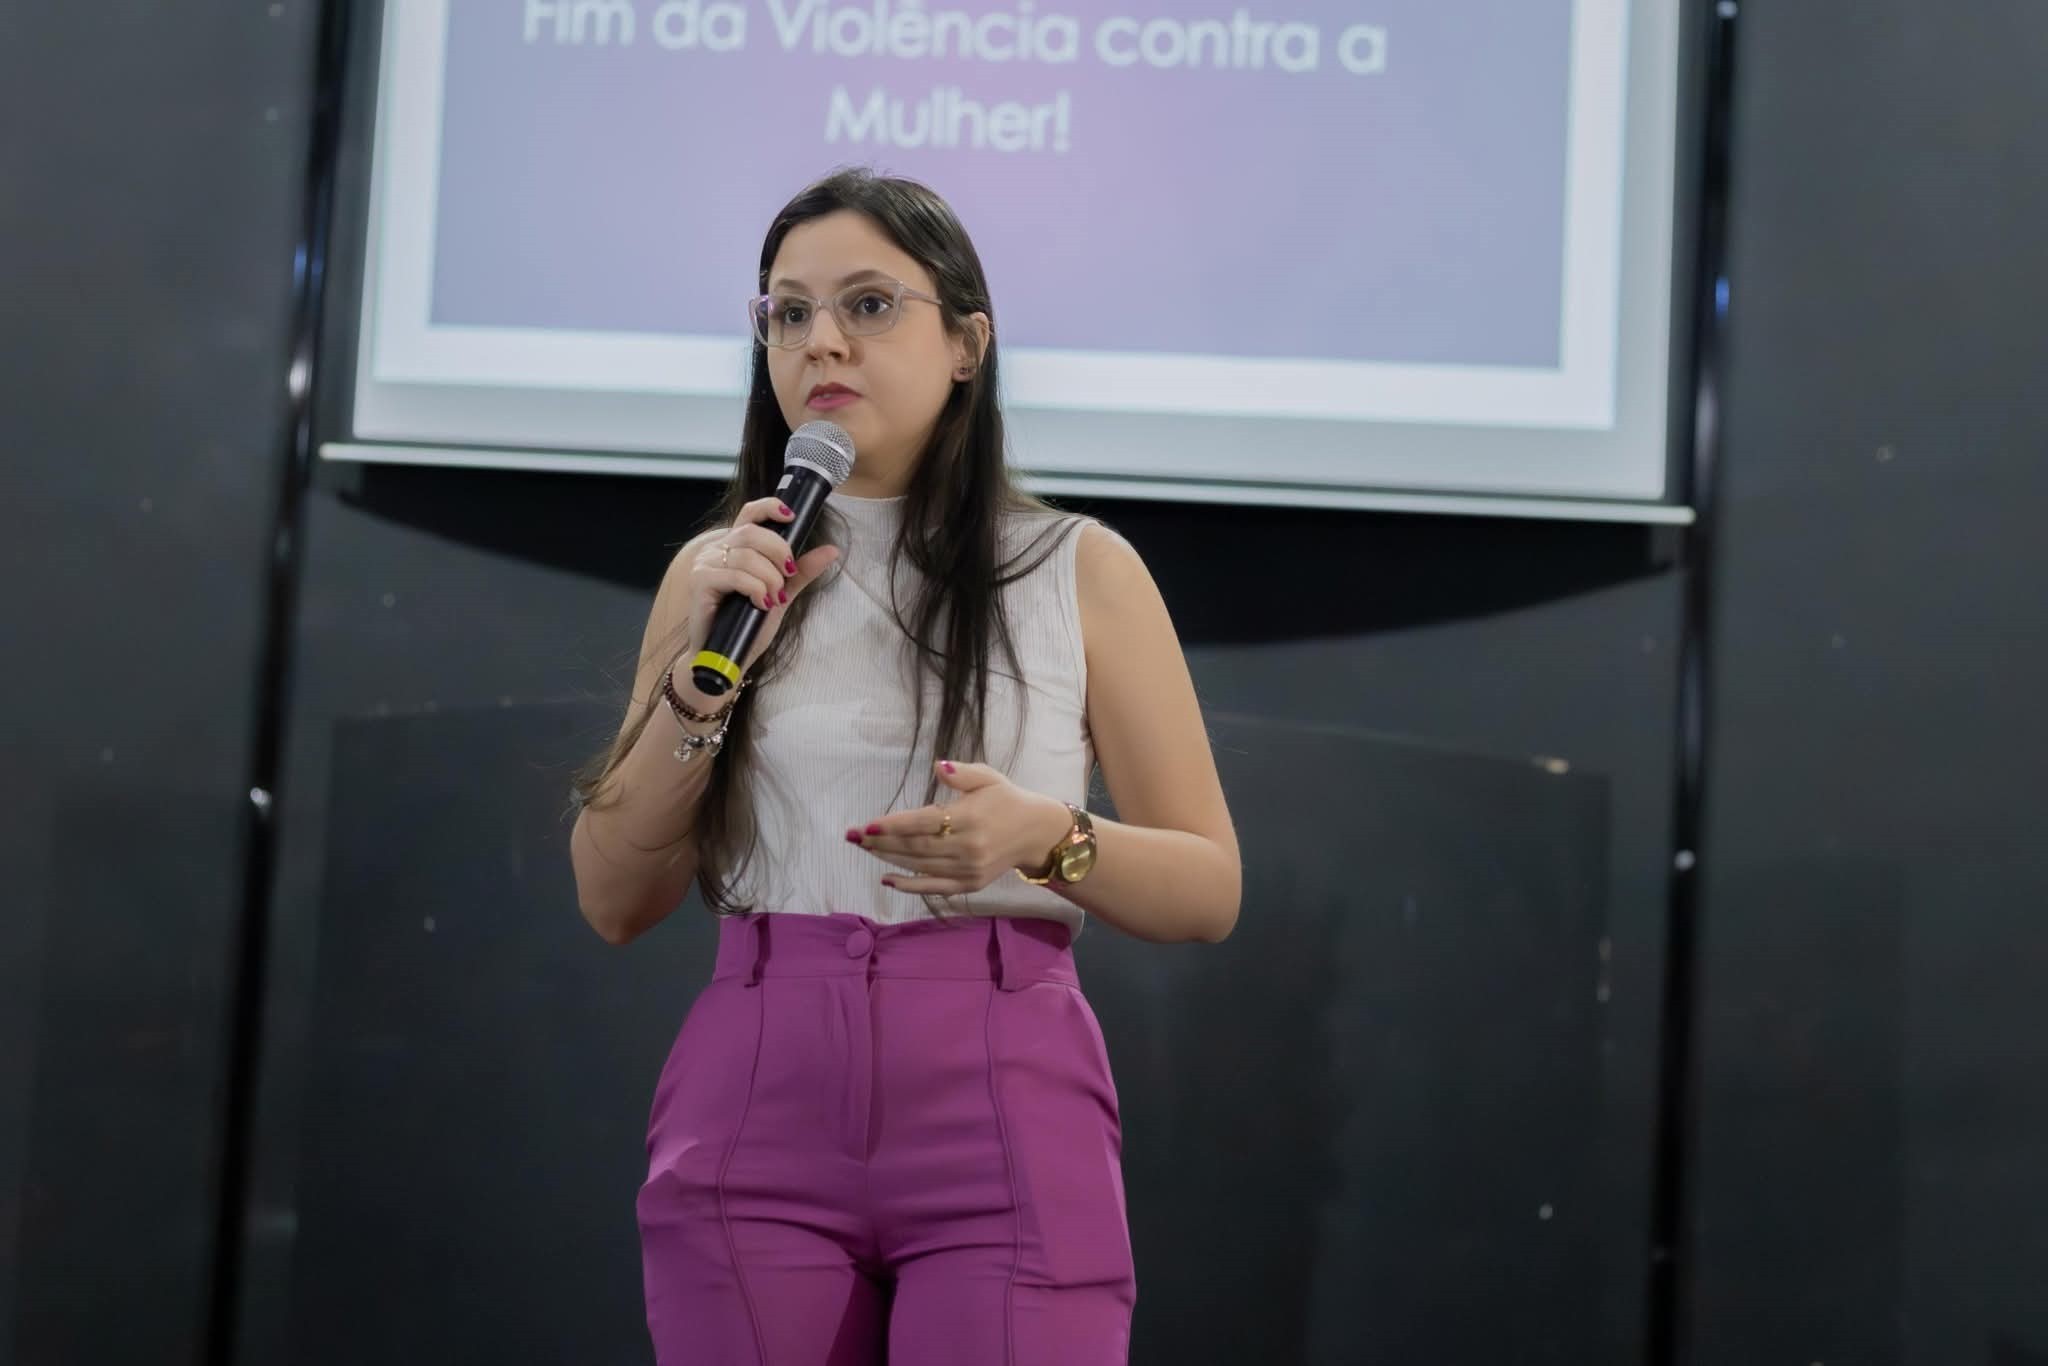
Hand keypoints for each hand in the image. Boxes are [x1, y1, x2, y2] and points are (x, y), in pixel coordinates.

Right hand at [678, 497, 839, 701]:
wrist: (726, 657)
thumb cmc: (747, 626)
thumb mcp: (781, 594)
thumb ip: (801, 571)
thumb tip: (832, 549)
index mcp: (736, 547)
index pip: (750, 513)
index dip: (770, 507)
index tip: (791, 516)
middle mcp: (717, 550)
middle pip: (752, 532)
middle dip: (779, 552)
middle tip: (787, 577)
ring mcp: (706, 564)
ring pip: (747, 555)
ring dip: (769, 578)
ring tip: (773, 599)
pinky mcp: (700, 582)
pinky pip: (735, 575)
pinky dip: (755, 589)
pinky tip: (761, 604)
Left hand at [848, 761, 1073, 896]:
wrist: (1037, 833)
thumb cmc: (1007, 800)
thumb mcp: (988, 777)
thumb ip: (962, 774)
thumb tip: (938, 766)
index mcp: (970, 817)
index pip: (923, 822)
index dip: (893, 825)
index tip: (866, 825)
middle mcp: (968, 846)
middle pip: (916, 846)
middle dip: (881, 842)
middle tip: (853, 837)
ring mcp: (969, 869)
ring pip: (920, 865)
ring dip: (889, 858)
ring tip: (863, 849)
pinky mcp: (970, 884)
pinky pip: (935, 887)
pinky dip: (909, 885)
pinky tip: (887, 878)